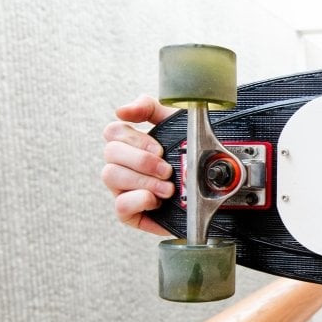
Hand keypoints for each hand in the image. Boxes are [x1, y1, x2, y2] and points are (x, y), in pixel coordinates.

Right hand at [101, 96, 178, 235]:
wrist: (211, 188)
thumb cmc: (190, 152)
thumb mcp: (175, 122)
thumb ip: (149, 108)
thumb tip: (121, 110)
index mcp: (130, 143)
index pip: (112, 131)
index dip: (134, 138)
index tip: (159, 148)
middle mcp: (122, 164)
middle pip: (110, 152)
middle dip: (142, 160)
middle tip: (167, 169)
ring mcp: (122, 188)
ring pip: (111, 176)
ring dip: (143, 180)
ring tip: (168, 187)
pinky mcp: (129, 213)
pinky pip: (120, 206)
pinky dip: (139, 200)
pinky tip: (156, 200)